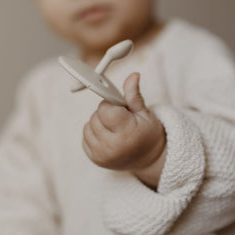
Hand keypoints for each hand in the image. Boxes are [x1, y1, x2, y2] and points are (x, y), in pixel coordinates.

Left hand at [83, 72, 165, 187]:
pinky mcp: (95, 159)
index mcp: (126, 133)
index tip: (120, 108)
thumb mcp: (144, 113)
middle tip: (120, 119)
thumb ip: (133, 94)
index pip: (105, 110)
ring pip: (88, 126)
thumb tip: (133, 75)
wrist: (149, 159)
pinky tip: (108, 136)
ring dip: (98, 123)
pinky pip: (85, 137)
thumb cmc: (148, 133)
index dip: (111, 105)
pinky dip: (94, 133)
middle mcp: (111, 147)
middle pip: (95, 117)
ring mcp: (102, 155)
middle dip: (106, 114)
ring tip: (114, 128)